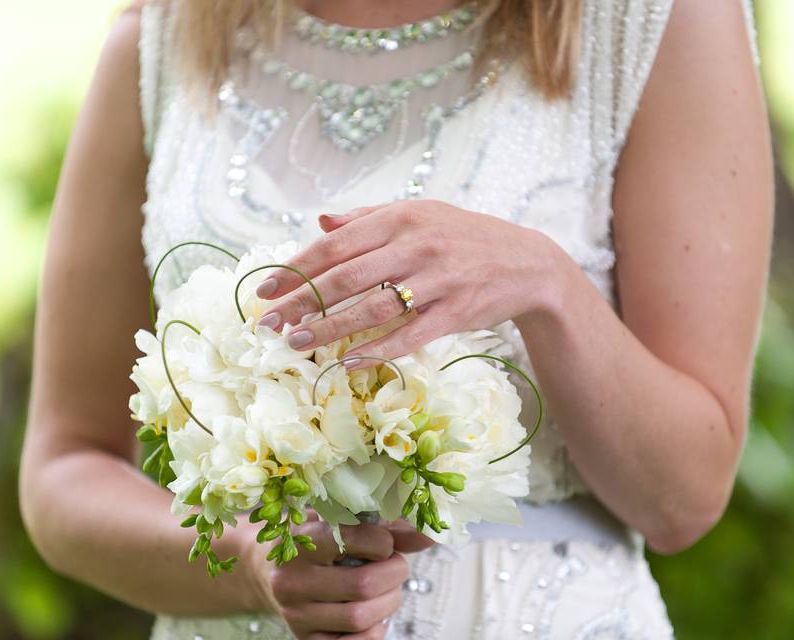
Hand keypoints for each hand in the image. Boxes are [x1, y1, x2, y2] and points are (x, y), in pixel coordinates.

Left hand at [254, 200, 563, 368]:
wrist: (528, 264)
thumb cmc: (466, 237)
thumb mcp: (422, 213)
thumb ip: (369, 217)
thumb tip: (321, 221)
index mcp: (402, 218)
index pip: (335, 244)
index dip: (296, 268)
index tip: (265, 289)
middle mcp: (416, 246)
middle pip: (345, 278)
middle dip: (300, 302)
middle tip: (269, 324)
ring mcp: (437, 281)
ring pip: (371, 309)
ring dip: (329, 329)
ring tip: (297, 343)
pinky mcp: (454, 312)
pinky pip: (408, 335)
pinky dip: (376, 351)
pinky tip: (348, 363)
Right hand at [258, 518, 410, 638]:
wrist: (265, 570)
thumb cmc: (311, 540)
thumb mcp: (337, 521)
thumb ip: (383, 526)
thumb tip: (427, 535)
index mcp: (300, 541)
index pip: (349, 539)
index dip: (382, 542)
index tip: (384, 543)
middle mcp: (292, 580)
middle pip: (363, 585)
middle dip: (394, 575)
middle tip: (394, 567)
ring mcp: (296, 614)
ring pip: (361, 617)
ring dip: (388, 603)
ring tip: (385, 590)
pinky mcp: (306, 639)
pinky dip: (375, 631)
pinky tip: (373, 613)